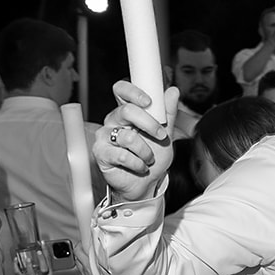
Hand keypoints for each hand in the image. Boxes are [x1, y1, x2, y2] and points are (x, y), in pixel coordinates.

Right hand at [95, 81, 180, 203]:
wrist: (146, 183)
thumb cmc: (152, 157)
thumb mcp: (166, 134)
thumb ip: (168, 113)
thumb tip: (172, 91)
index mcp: (127, 111)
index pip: (121, 90)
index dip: (133, 92)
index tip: (149, 101)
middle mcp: (113, 121)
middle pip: (126, 111)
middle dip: (149, 124)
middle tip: (161, 136)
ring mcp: (105, 136)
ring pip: (128, 137)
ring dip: (146, 151)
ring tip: (149, 158)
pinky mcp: (101, 153)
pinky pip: (122, 155)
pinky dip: (138, 163)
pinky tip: (140, 166)